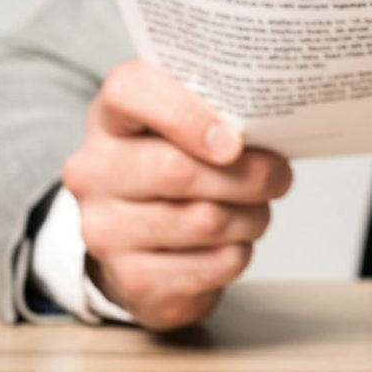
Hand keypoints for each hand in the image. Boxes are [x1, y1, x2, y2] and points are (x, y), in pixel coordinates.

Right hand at [60, 60, 291, 330]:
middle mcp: (93, 173)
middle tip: (278, 176)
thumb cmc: (178, 167)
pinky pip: (214, 264)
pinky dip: (240, 253)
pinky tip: (231, 243)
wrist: (143, 244)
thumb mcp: (188, 128)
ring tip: (256, 210)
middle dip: (248, 175)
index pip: (128, 91)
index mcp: (110, 119)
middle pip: (177, 170)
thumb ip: (218, 114)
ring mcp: (105, 231)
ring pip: (205, 220)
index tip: (233, 140)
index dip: (185, 113)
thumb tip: (271, 124)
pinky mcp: (132, 280)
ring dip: (252, 216)